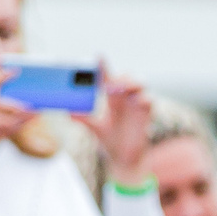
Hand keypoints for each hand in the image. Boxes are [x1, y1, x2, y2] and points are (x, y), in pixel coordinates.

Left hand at [75, 69, 153, 185]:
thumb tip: (67, 112)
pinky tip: (137, 101)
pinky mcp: (146, 113)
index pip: (106, 78)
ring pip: (139, 84)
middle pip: (125, 77)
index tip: (98, 56)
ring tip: (123, 88)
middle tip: (110, 83)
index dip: (103, 67)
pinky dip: (144, 98)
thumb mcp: (95, 129)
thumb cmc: (110, 140)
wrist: (124, 159)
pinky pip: (149, 101)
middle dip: (120, 77)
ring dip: (132, 83)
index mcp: (111, 97)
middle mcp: (125, 97)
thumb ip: (84, 119)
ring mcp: (136, 104)